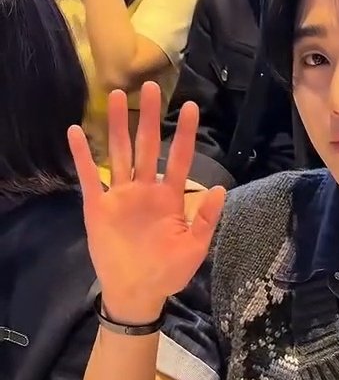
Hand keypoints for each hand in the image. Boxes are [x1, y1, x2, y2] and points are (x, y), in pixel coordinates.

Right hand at [69, 82, 225, 321]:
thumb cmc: (169, 273)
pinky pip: (90, 176)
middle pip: (147, 146)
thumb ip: (207, 219)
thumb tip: (221, 188)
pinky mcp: (99, 206)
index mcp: (169, 198)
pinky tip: (76, 131)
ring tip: (118, 95)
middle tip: (151, 86)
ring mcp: (121, 196)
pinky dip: (82, 155)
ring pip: (120, 153)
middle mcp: (145, 190)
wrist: (137, 293)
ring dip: (119, 125)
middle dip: (149, 117)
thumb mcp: (194, 248)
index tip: (191, 108)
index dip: (184, 134)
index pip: (179, 159)